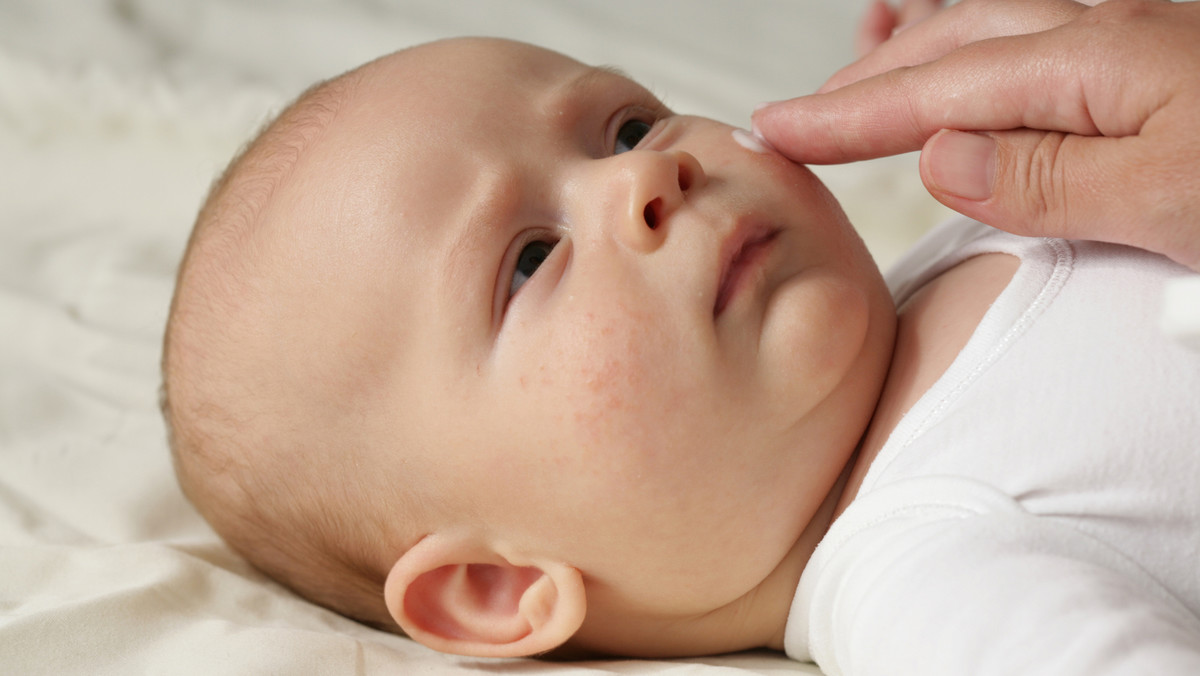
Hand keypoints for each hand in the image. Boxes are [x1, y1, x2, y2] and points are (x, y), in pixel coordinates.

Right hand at [753, 0, 1199, 269]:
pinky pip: (1041, 42)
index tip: (776, 131)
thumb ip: (1050, 179)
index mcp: (1101, 61)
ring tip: (867, 92)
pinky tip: (979, 74)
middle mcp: (1113, 35)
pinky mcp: (1165, 67)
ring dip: (918, 63)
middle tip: (800, 123)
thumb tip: (941, 159)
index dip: (848, 115)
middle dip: (865, 85)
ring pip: (993, 35)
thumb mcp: (1173, 200)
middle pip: (952, 48)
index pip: (938, 91)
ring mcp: (1142, 41)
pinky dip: (981, 57)